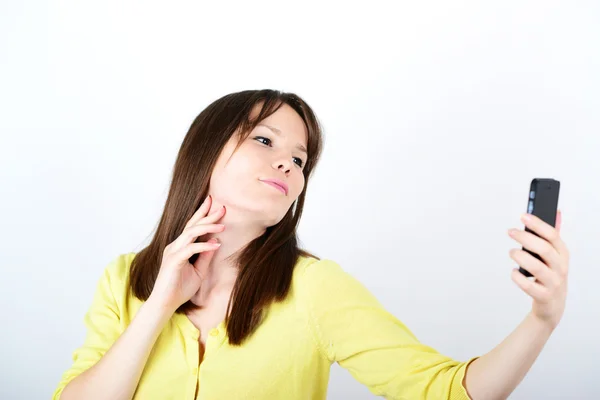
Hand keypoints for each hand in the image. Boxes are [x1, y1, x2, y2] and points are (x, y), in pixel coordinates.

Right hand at [149, 195, 225, 311]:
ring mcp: (173, 252)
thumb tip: (216, 241)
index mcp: (180, 246)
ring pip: (191, 233)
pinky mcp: (174, 260)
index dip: (203, 214)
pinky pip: (191, 249)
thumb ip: (206, 256)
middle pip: (192, 225)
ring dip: (208, 227)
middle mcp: (175, 246)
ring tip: (222, 225)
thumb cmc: (180, 288)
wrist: (165, 304)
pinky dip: (204, 246)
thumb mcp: (199, 271)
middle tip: (222, 207)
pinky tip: (216, 244)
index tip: (216, 204)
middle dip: (207, 214)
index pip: (193, 226)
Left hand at [508, 210, 569, 329]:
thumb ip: (553, 235)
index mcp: (563, 254)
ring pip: (536, 267)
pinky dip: (517, 277)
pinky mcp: (543, 296)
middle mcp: (561, 268)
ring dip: (520, 256)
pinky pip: (528, 285)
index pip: (553, 235)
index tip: (523, 215)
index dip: (537, 224)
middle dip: (525, 237)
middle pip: (544, 249)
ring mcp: (553, 283)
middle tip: (511, 231)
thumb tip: (556, 212)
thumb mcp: (555, 255)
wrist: (552, 305)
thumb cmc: (550, 275)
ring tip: (512, 252)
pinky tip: (514, 272)